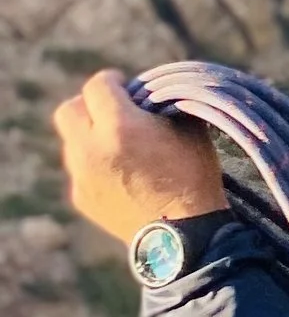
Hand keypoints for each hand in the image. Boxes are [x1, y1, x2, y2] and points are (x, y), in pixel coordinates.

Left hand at [52, 71, 224, 247]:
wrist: (182, 235)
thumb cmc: (192, 176)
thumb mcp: (187, 128)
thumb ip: (160, 104)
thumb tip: (148, 92)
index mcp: (119, 126)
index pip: (97, 86)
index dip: (113, 81)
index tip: (125, 85)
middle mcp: (91, 149)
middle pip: (69, 110)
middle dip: (88, 105)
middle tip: (112, 111)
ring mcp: (81, 176)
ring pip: (72, 141)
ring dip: (91, 136)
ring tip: (120, 145)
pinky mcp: (81, 198)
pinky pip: (80, 169)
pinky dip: (94, 164)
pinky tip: (120, 174)